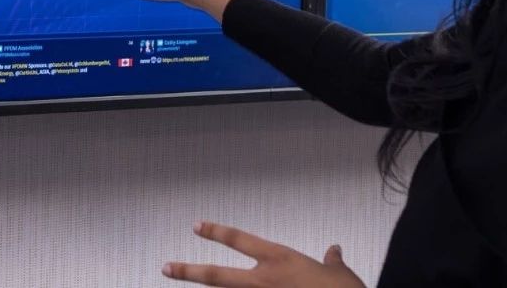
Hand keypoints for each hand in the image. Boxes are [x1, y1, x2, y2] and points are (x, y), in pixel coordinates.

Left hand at [163, 222, 363, 287]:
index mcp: (279, 260)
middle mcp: (264, 281)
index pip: (239, 239)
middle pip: (217, 275)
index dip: (216, 231)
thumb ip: (331, 261)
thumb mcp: (339, 273)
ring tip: (181, 280)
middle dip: (190, 272)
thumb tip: (334, 252)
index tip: (198, 226)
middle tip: (167, 268)